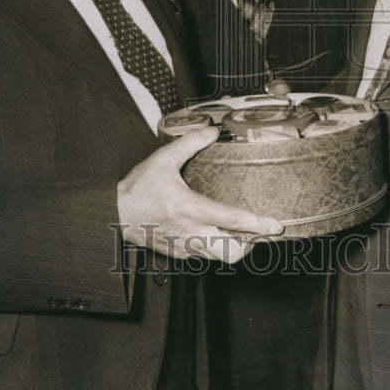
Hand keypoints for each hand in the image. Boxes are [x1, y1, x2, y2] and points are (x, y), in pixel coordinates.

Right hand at [117, 126, 283, 262]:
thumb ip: (189, 143)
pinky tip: (218, 234)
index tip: (275, 226)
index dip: (256, 225)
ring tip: (244, 233)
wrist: (115, 215)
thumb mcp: (163, 159)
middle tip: (259, 231)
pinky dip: (217, 248)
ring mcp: (186, 247)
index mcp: (190, 208)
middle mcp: (191, 232)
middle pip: (231, 252)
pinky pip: (205, 256)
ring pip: (220, 258)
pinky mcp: (180, 254)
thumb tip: (211, 131)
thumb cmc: (139, 188)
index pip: (230, 220)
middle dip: (250, 245)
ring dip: (235, 247)